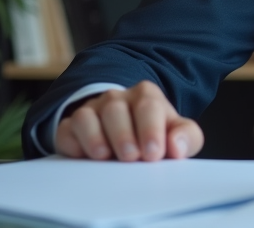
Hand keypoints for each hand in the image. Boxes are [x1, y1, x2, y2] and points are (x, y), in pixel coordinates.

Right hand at [55, 81, 204, 161]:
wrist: (129, 132)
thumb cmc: (155, 134)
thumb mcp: (176, 133)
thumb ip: (187, 137)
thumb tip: (177, 147)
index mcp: (146, 96)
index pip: (148, 105)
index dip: (151, 130)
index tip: (153, 154)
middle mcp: (117, 99)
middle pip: (115, 109)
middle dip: (123, 134)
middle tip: (130, 158)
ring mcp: (91, 110)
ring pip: (86, 116)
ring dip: (95, 137)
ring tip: (104, 157)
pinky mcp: (71, 127)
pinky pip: (65, 130)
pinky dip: (72, 143)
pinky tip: (82, 157)